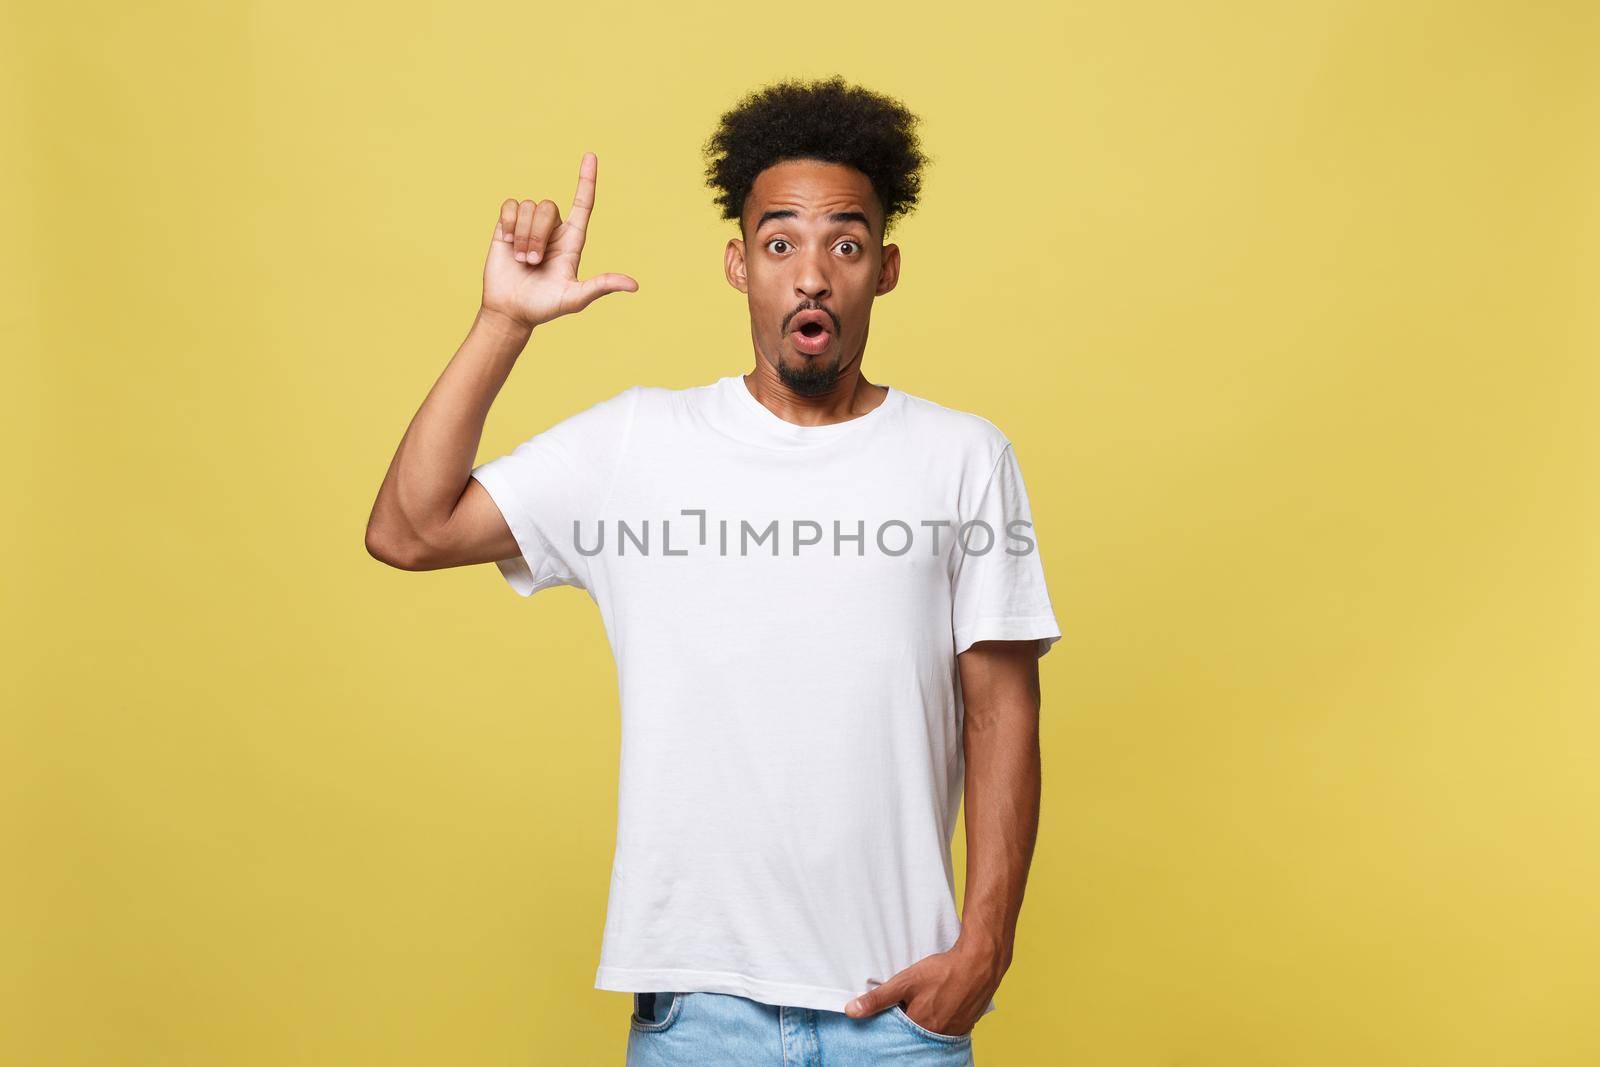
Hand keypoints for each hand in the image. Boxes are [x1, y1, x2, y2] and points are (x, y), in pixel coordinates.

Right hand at [480, 151, 638, 330]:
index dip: (587, 180)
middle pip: (549, 208)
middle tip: (532, 262)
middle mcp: (553, 230)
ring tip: (521, 260)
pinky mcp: (506, 226)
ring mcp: (529, 226)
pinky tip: (506, 243)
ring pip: (528, 207)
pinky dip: (507, 224)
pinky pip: (510, 206)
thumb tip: (634, 285)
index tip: (591, 156)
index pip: (583, 204)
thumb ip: (601, 287)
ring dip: (522, 236)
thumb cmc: (544, 307)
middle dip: (537, 235)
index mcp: (572, 241)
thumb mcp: (575, 299)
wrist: (510, 311)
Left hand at [842, 940, 1005, 1037]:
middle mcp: (937, 1035)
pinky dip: (940, 1021)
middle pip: (914, 1035)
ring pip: (931, 1033)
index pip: (897, 1033)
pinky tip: (940, 1006)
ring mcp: (953, 1032)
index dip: (892, 1021)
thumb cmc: (943, 971)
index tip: (892, 1009)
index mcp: (920, 1027)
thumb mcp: (906, 981)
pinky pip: (947, 1030)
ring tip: (925, 1003)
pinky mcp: (965, 1026)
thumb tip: (852, 1010)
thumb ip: (878, 998)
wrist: (980, 962)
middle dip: (908, 1023)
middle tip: (910, 1003)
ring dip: (925, 1022)